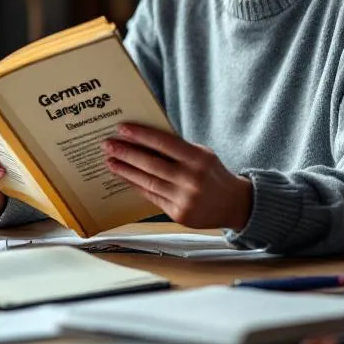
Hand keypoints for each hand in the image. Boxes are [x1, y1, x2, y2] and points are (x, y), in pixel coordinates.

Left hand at [101, 123, 253, 230]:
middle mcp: (192, 179)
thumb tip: (143, 139)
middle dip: (126, 153)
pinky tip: (125, 177)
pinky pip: (152, 197)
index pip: (165, 143)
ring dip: (126, 171)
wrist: (235, 204)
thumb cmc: (213, 174)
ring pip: (148, 182)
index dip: (141, 135)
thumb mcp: (203, 155)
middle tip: (107, 145)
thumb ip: (178, 149)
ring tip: (110, 161)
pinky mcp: (179, 215)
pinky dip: (137, 186)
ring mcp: (185, 199)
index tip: (121, 128)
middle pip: (152, 164)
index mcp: (199, 159)